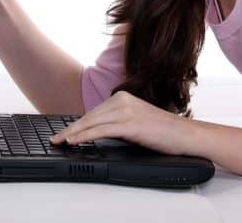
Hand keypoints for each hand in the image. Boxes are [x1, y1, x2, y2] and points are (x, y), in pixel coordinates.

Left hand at [50, 91, 191, 155]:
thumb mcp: (135, 122)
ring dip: (72, 133)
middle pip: (88, 117)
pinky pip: (101, 130)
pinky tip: (74, 141)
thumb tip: (96, 132)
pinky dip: (85, 136)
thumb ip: (117, 123)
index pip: (92, 113)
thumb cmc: (164, 132)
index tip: (62, 133)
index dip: (75, 124)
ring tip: (59, 141)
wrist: (186, 135)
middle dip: (69, 129)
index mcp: (121, 98)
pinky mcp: (130, 124)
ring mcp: (126, 111)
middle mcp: (121, 100)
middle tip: (54, 139)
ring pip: (91, 123)